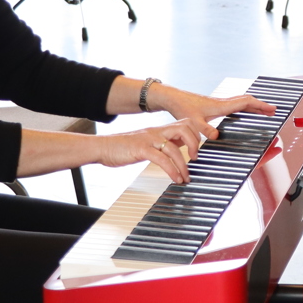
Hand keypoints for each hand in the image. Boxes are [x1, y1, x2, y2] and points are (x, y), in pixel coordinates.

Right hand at [94, 119, 213, 183]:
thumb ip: (163, 143)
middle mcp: (157, 131)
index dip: (197, 134)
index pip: (186, 123)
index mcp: (160, 130)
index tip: (199, 150)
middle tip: (195, 159)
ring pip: (174, 147)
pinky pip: (161, 159)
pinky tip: (175, 179)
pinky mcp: (141, 149)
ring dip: (184, 165)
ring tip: (185, 177)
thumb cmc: (124, 147)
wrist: (103, 147)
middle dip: (195, 143)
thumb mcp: (148, 142)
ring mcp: (149, 139)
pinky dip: (172, 170)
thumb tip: (179, 148)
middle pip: (184, 127)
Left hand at [156, 88, 276, 124]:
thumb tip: (216, 136)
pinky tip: (245, 113)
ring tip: (264, 112)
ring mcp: (220, 103)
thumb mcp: (193, 121)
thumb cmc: (183, 108)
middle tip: (274, 111)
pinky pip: (236, 105)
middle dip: (261, 106)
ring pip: (242, 102)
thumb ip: (204, 129)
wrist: (174, 99)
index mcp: (221, 106)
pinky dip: (245, 108)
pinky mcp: (216, 106)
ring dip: (254, 106)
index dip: (260, 106)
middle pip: (247, 101)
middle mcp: (223, 103)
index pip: (246, 103)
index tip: (272, 109)